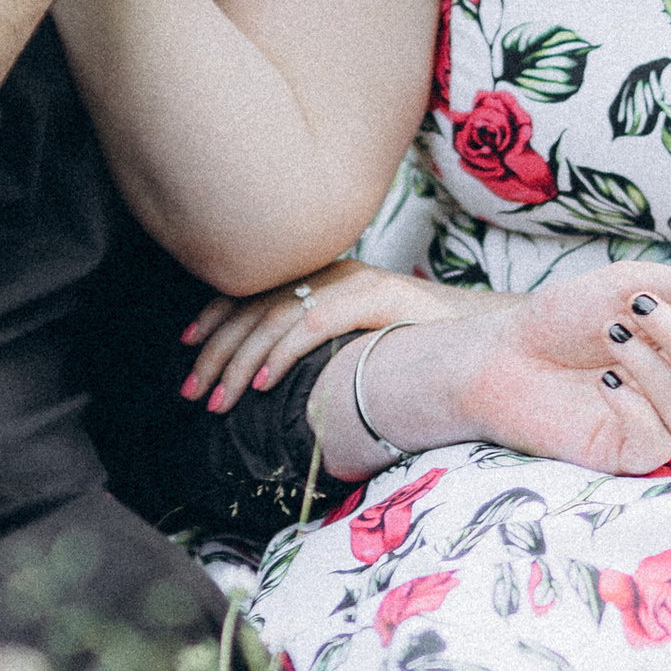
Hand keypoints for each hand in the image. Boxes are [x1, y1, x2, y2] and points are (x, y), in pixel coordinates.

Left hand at [180, 258, 478, 412]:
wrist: (487, 335)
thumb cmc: (419, 346)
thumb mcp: (356, 341)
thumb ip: (316, 346)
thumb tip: (264, 377)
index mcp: (322, 276)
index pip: (253, 288)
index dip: (213, 316)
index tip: (184, 348)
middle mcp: (333, 270)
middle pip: (255, 305)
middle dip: (216, 351)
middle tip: (192, 391)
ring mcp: (356, 280)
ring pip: (276, 317)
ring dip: (240, 362)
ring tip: (219, 400)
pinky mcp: (380, 296)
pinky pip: (316, 322)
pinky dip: (283, 354)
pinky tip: (264, 384)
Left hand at [357, 261, 670, 476]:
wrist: (503, 351)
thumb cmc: (564, 318)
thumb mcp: (627, 284)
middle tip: (636, 309)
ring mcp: (657, 425)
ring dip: (654, 365)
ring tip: (612, 338)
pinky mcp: (624, 454)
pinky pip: (656, 444)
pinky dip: (635, 407)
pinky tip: (604, 383)